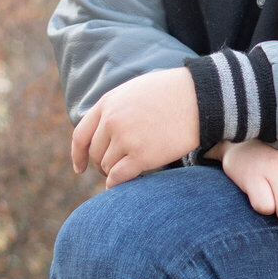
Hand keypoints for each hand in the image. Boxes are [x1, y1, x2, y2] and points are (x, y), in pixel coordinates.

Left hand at [72, 67, 199, 185]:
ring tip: (128, 171)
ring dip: (113, 173)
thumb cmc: (172, 93)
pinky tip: (121, 187)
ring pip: (107, 166)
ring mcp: (125, 138)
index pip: (81, 135)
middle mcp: (111, 121)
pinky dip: (116, 185)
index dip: (78, 155)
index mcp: (107, 103)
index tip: (79, 167)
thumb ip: (117, 108)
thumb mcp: (135, 91)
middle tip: (113, 170)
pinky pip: (118, 177)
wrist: (199, 98)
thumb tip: (106, 128)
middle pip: (95, 153)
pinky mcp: (141, 156)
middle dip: (101, 164)